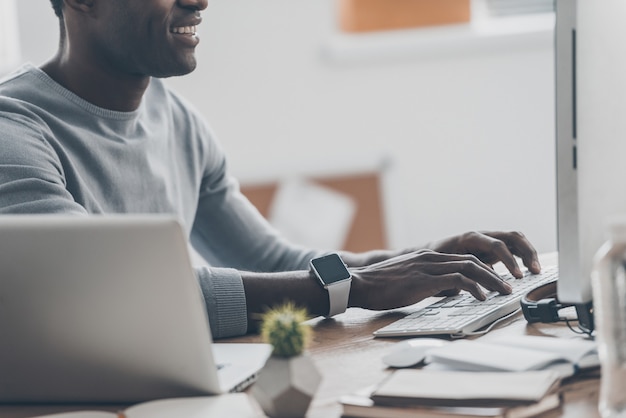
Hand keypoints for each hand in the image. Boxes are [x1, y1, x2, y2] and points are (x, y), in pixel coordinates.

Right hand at [348, 249, 513, 310]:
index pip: (462, 260)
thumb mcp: (407, 281)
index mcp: (427, 258)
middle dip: (493, 273)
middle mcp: (430, 259)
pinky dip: (473, 288)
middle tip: (508, 286)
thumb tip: (444, 293)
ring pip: (468, 268)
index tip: (496, 281)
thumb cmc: (380, 287)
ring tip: (503, 291)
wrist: (359, 284)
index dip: (483, 270)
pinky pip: (456, 280)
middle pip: (471, 261)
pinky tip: (481, 296)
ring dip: (490, 280)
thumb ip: (426, 283)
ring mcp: (427, 268)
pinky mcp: (423, 280)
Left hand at [426, 231, 540, 278]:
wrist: (431, 251)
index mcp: (470, 238)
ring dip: (529, 254)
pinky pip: (513, 248)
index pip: (496, 245)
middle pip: (512, 236)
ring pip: (516, 240)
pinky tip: (529, 271)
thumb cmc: (436, 259)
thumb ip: (458, 274)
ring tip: (536, 271)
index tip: (517, 276)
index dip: (509, 260)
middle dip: (527, 252)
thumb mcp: (445, 266)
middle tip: (534, 271)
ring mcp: (489, 240)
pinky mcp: (493, 248)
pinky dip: (523, 257)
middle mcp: (483, 236)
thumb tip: (467, 286)